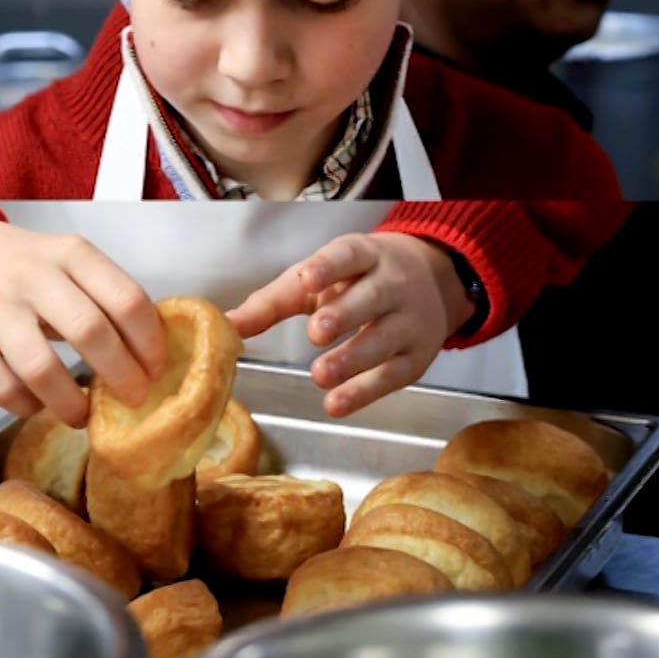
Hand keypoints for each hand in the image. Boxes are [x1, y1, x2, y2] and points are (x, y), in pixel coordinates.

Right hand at [0, 216, 165, 425]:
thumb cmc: (20, 266)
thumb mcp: (65, 260)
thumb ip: (102, 297)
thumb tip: (145, 359)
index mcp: (69, 253)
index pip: (126, 299)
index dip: (150, 344)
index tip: (156, 371)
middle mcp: (31, 275)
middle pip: (90, 332)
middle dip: (121, 377)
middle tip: (132, 399)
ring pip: (41, 368)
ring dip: (72, 403)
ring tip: (83, 415)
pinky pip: (1, 388)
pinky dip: (28, 406)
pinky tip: (37, 403)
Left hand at [229, 233, 474, 416]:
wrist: (432, 280)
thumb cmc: (357, 279)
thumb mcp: (318, 279)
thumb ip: (273, 301)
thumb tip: (226, 325)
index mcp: (364, 255)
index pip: (348, 256)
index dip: (329, 267)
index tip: (308, 279)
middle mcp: (393, 284)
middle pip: (372, 297)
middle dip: (345, 313)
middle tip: (316, 331)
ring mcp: (410, 321)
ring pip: (384, 338)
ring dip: (352, 358)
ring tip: (320, 374)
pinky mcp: (417, 357)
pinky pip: (393, 375)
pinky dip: (364, 391)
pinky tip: (336, 403)